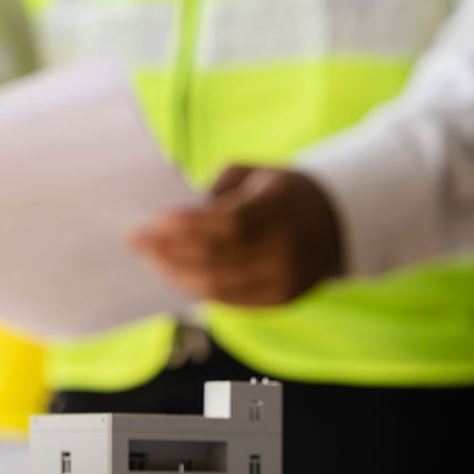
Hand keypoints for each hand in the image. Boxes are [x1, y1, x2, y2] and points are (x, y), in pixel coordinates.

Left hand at [129, 166, 344, 305]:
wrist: (336, 221)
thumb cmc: (279, 191)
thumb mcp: (254, 173)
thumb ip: (216, 189)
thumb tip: (173, 219)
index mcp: (279, 208)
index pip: (228, 223)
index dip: (188, 225)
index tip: (155, 221)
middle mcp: (285, 247)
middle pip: (215, 256)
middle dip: (168, 249)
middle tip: (137, 241)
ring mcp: (284, 278)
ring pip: (216, 284)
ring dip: (175, 272)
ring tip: (151, 259)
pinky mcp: (280, 299)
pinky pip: (228, 299)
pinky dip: (197, 287)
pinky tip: (176, 273)